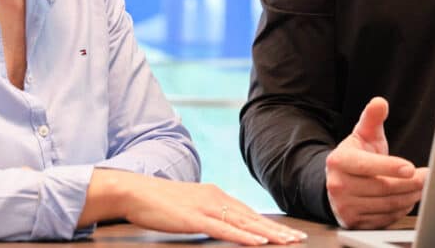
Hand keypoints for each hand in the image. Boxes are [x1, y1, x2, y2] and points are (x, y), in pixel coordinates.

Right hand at [82, 169, 306, 244]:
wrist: (135, 191)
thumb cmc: (158, 202)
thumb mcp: (188, 205)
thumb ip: (206, 212)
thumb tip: (221, 223)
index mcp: (215, 195)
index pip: (248, 213)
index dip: (270, 224)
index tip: (289, 233)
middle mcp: (215, 198)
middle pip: (252, 217)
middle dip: (277, 230)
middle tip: (299, 239)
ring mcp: (206, 207)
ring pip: (244, 223)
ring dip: (268, 233)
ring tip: (287, 242)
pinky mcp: (195, 218)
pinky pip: (224, 229)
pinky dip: (244, 236)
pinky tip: (259, 242)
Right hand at [325, 97, 427, 228]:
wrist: (338, 182)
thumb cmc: (355, 156)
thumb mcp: (361, 135)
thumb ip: (371, 118)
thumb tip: (380, 102)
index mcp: (339, 161)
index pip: (367, 165)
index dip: (390, 167)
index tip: (411, 167)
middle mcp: (338, 185)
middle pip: (383, 187)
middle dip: (410, 183)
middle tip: (427, 177)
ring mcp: (345, 206)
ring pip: (387, 204)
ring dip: (410, 197)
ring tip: (422, 187)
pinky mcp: (354, 222)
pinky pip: (385, 218)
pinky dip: (401, 210)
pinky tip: (408, 199)